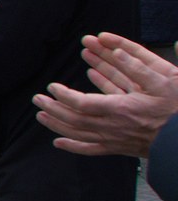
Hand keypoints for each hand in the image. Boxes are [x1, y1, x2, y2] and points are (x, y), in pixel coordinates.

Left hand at [33, 33, 177, 156]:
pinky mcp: (120, 149)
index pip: (83, 103)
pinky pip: (92, 150)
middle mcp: (115, 127)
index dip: (64, 95)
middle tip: (37, 99)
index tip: (52, 86)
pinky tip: (58, 143)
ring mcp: (116, 140)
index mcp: (123, 109)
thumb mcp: (164, 81)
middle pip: (75, 120)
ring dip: (57, 124)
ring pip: (79, 134)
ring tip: (41, 115)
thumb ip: (138, 65)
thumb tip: (115, 50)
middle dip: (53, 108)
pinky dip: (73, 146)